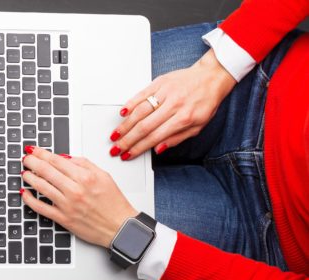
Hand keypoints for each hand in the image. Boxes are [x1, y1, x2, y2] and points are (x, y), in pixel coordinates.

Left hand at [20, 146, 137, 247]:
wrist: (120, 227)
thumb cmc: (113, 203)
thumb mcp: (103, 176)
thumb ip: (83, 163)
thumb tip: (63, 158)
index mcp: (85, 177)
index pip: (56, 160)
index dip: (41, 153)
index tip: (34, 150)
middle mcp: (75, 190)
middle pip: (46, 171)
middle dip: (32, 162)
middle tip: (26, 159)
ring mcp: (67, 205)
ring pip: (41, 187)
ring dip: (29, 177)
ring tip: (25, 173)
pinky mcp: (63, 218)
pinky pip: (40, 208)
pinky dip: (29, 199)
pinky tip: (25, 193)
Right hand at [110, 49, 235, 159]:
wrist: (212, 77)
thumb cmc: (206, 101)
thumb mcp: (199, 126)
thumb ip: (177, 138)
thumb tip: (159, 148)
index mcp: (184, 118)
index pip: (155, 137)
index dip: (139, 148)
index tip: (128, 154)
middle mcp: (173, 105)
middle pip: (144, 126)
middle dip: (127, 140)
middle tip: (116, 148)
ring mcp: (165, 92)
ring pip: (140, 111)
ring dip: (125, 125)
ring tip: (115, 134)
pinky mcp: (160, 82)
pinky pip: (141, 94)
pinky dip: (130, 104)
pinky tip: (122, 113)